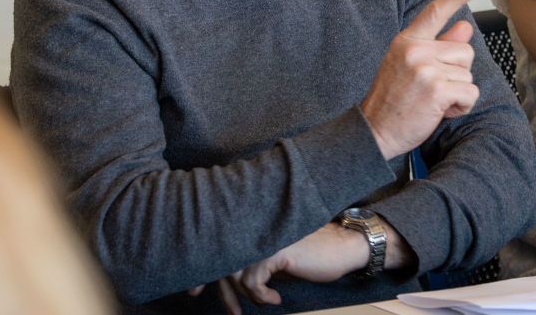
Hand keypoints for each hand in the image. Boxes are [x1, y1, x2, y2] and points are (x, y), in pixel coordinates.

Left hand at [187, 223, 367, 312]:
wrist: (342, 249)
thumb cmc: (312, 254)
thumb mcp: (278, 258)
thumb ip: (254, 259)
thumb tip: (228, 279)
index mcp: (255, 228)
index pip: (221, 246)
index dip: (203, 269)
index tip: (192, 291)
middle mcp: (256, 229)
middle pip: (224, 262)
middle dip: (218, 289)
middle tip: (219, 307)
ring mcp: (264, 237)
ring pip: (237, 276)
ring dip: (250, 296)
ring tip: (268, 300)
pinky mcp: (275, 250)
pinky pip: (253, 282)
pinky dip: (262, 296)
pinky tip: (276, 299)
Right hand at [361, 0, 483, 159]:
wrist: (374, 131)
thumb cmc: (393, 100)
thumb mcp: (410, 66)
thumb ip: (438, 46)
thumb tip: (464, 27)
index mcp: (407, 40)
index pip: (436, 11)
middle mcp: (415, 50)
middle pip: (465, 51)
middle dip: (457, 72)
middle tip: (432, 89)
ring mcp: (425, 68)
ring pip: (468, 73)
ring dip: (457, 92)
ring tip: (432, 102)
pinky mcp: (437, 89)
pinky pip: (469, 92)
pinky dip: (461, 106)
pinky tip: (440, 112)